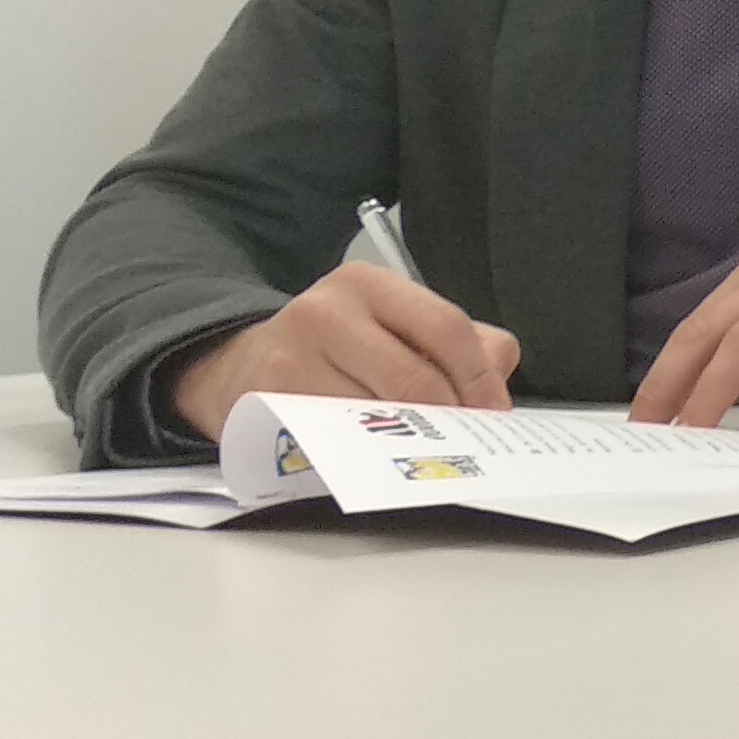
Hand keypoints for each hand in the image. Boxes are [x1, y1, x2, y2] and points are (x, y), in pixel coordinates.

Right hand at [168, 264, 520, 440]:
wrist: (242, 368)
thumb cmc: (335, 350)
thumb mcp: (392, 326)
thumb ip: (458, 342)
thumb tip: (496, 377)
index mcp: (369, 284)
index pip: (445, 327)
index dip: (479, 377)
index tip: (494, 410)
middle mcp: (327, 309)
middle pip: (416, 376)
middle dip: (452, 415)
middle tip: (466, 437)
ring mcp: (294, 355)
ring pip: (381, 413)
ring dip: (412, 439)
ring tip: (426, 446)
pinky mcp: (272, 401)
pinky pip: (341, 438)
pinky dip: (370, 451)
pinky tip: (381, 454)